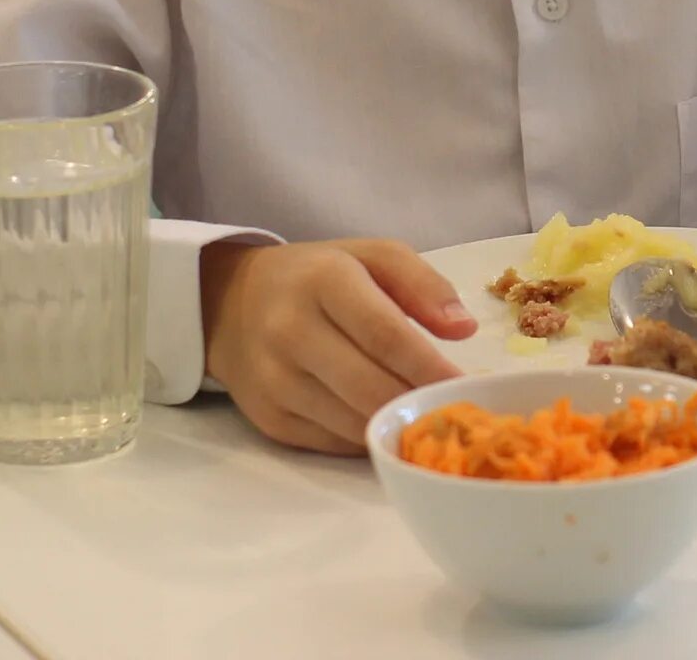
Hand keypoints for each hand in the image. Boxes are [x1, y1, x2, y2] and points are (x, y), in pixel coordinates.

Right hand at [198, 237, 472, 454]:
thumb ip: (422, 282)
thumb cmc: (318, 276)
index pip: (385, 334)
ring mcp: (275, 382)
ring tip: (429, 417)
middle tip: (456, 409)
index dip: (430, 366)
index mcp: (323, 281)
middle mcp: (291, 333)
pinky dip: (367, 437)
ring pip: (353, 423)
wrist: (230, 306)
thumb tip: (464, 329)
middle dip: (419, 403)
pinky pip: (333, 442)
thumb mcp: (371, 255)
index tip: (467, 384)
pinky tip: (388, 423)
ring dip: (396, 425)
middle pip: (370, 387)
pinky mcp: (270, 420)